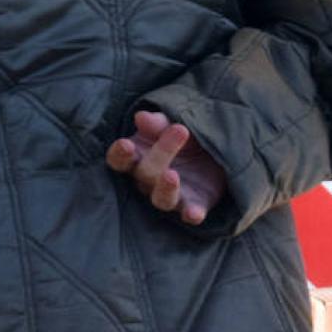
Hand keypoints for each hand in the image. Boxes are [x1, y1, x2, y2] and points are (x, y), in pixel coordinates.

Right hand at [105, 110, 226, 225]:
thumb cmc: (182, 137)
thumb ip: (157, 122)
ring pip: (161, 199)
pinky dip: (191, 214)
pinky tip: (194, 212)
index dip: (119, 155)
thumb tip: (141, 117)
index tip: (126, 144)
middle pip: (145, 173)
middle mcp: (148, 181)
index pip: (118, 160)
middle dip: (161, 152)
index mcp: (137, 158)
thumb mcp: (171, 124)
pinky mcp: (192, 206)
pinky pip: (189, 214)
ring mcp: (170, 196)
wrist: (212, 156)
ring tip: (172, 175)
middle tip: (180, 130)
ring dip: (165, 188)